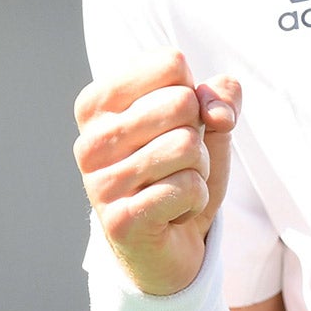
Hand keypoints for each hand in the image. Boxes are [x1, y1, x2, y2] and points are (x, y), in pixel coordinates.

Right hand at [74, 49, 241, 296]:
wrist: (167, 245)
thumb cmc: (179, 170)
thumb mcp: (206, 123)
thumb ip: (220, 97)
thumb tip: (218, 112)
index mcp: (98, 104)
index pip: (170, 64)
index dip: (193, 94)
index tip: (175, 124)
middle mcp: (91, 140)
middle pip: (182, 102)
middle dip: (198, 134)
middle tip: (178, 161)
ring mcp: (100, 182)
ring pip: (187, 146)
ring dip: (199, 168)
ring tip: (175, 184)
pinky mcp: (120, 221)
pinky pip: (188, 188)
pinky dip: (195, 199)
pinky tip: (172, 212)